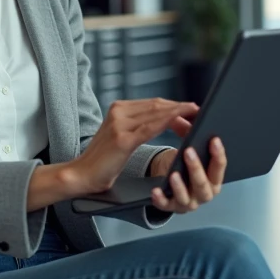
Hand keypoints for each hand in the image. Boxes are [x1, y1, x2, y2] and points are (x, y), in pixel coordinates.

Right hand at [66, 99, 198, 195]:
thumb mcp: (120, 136)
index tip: (190, 107)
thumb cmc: (103, 159)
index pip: (152, 103)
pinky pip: (151, 128)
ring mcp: (120, 124)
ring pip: (156, 114)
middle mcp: (118, 112)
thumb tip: (162, 120)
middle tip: (198, 109)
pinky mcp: (123, 139)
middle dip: (179, 107)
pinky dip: (168, 124)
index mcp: (118, 108)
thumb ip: (137, 125)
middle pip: (156, 105)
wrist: (81, 174)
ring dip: (178, 113)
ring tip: (195, 114)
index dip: (173, 104)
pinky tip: (181, 124)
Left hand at [150, 137, 225, 213]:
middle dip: (196, 168)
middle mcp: (204, 193)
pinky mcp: (172, 207)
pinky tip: (156, 190)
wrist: (173, 184)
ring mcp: (189, 203)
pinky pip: (166, 205)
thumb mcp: (189, 149)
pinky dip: (161, 199)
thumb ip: (187, 131)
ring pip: (186, 198)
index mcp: (214, 180)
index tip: (214, 139)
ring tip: (173, 174)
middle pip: (203, 184)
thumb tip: (180, 115)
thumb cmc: (186, 165)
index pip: (220, 168)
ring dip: (180, 186)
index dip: (218, 154)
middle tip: (188, 151)